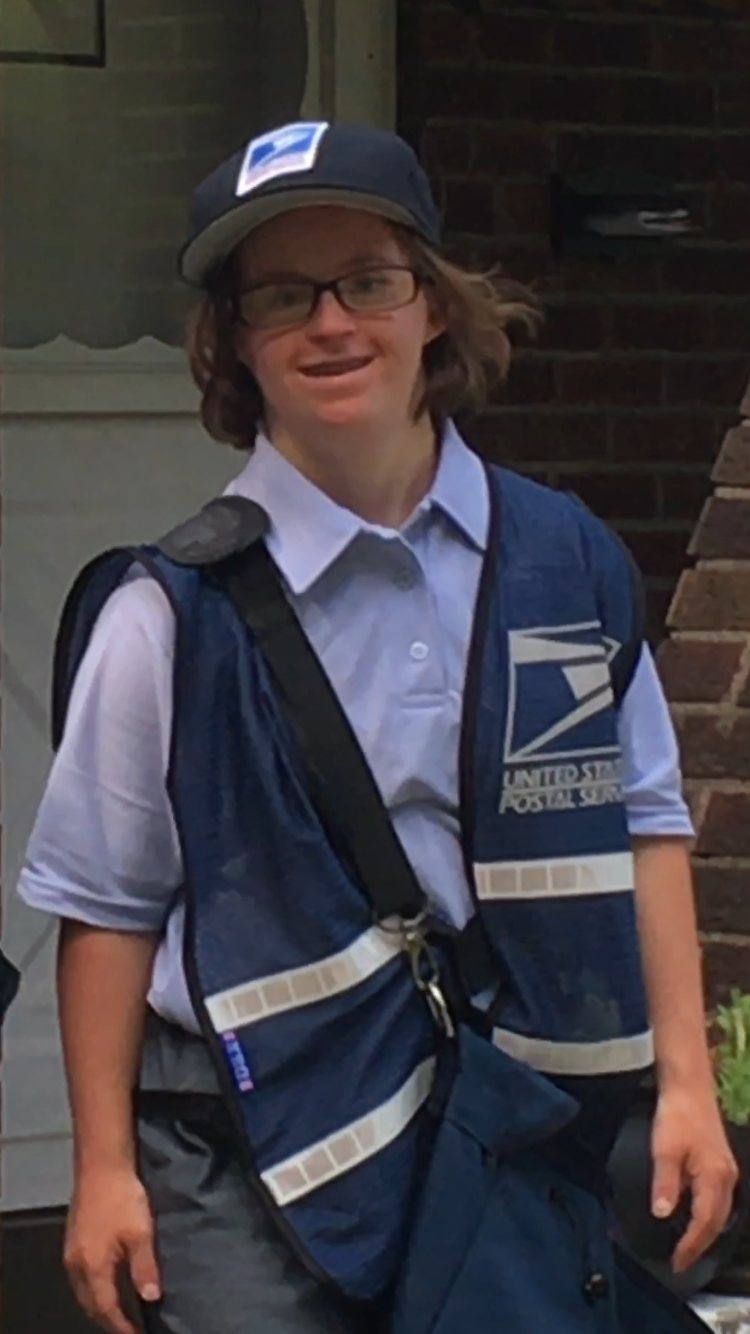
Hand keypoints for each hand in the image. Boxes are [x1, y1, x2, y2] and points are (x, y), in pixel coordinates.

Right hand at [64, 1167, 160, 1333]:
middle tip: (127, 1328)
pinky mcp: (72, 1239)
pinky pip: (80, 1277)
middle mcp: (76, 1265)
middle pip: (90, 1304)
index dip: (122, 1326)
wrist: (101, 1165)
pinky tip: (105, 1283)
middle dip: (108, 1320)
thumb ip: (145, 1268)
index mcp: (93, 1267)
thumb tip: (151, 1298)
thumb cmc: (123, 1198)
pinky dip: (92, 1289)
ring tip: (118, 1312)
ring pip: (82, 1291)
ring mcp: (71, 1252)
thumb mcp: (141, 1233)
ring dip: (98, 1305)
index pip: (106, 1308)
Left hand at [651, 1085, 738, 1273]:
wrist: (689, 1086)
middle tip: (681, 1261)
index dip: (690, 1246)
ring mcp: (727, 1170)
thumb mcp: (664, 1150)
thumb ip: (665, 1184)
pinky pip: (719, 1199)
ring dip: (706, 1231)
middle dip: (700, 1245)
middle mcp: (727, 1178)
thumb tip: (663, 1215)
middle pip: (717, 1223)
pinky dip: (708, 1215)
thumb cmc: (677, 1116)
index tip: (676, 1262)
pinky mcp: (721, 1163)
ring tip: (687, 1246)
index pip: (704, 1223)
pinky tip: (694, 1216)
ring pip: (721, 1212)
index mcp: (715, 1178)